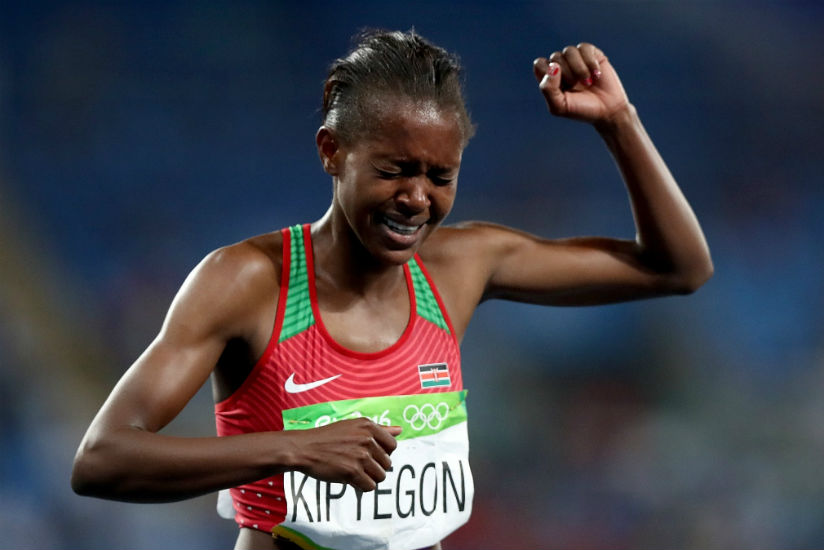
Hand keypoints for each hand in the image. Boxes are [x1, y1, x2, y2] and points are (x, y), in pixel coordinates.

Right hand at [284, 418, 401, 491]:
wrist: (304, 448)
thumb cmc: (327, 438)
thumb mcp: (353, 426)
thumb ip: (379, 429)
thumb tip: (400, 430)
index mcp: (368, 426)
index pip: (392, 445)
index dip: (382, 454)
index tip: (369, 455)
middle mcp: (367, 439)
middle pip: (387, 463)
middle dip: (374, 467)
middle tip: (357, 465)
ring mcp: (360, 455)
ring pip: (380, 476)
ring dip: (369, 478)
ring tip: (354, 473)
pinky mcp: (353, 471)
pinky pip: (369, 486)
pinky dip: (361, 487)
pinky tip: (351, 480)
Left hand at [533, 43, 629, 123]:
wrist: (607, 110)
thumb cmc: (581, 109)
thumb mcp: (559, 106)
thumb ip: (548, 89)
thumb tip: (553, 66)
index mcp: (550, 78)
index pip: (539, 64)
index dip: (548, 73)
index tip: (560, 87)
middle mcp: (561, 66)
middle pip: (555, 57)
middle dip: (567, 74)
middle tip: (576, 87)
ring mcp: (576, 59)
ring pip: (569, 51)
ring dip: (579, 69)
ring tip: (588, 83)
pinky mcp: (591, 54)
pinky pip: (584, 48)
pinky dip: (590, 63)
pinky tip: (596, 75)